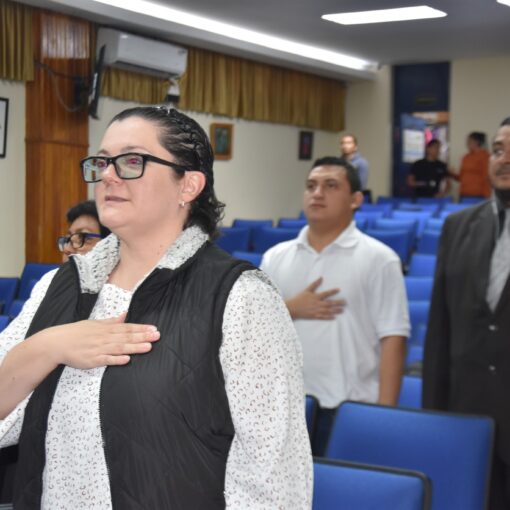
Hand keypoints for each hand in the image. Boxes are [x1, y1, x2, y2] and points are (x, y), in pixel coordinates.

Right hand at [38, 313, 159, 368]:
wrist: (56, 343)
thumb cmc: (76, 332)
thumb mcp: (95, 323)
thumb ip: (112, 321)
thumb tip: (126, 314)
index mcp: (106, 328)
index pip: (127, 328)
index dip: (142, 328)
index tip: (154, 328)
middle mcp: (105, 337)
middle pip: (127, 337)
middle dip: (143, 336)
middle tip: (157, 336)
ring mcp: (99, 349)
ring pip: (120, 348)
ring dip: (134, 347)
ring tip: (148, 347)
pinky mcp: (92, 360)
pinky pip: (106, 360)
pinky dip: (116, 360)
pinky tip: (127, 360)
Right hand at [286, 277, 345, 319]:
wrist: (292, 308)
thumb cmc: (299, 298)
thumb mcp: (307, 290)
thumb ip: (314, 284)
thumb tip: (321, 277)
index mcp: (316, 297)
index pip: (326, 293)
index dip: (333, 291)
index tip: (339, 289)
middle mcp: (317, 304)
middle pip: (330, 303)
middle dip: (338, 303)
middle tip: (345, 302)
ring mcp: (316, 311)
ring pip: (328, 311)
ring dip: (336, 310)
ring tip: (342, 310)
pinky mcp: (314, 316)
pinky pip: (323, 317)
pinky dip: (329, 317)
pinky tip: (334, 317)